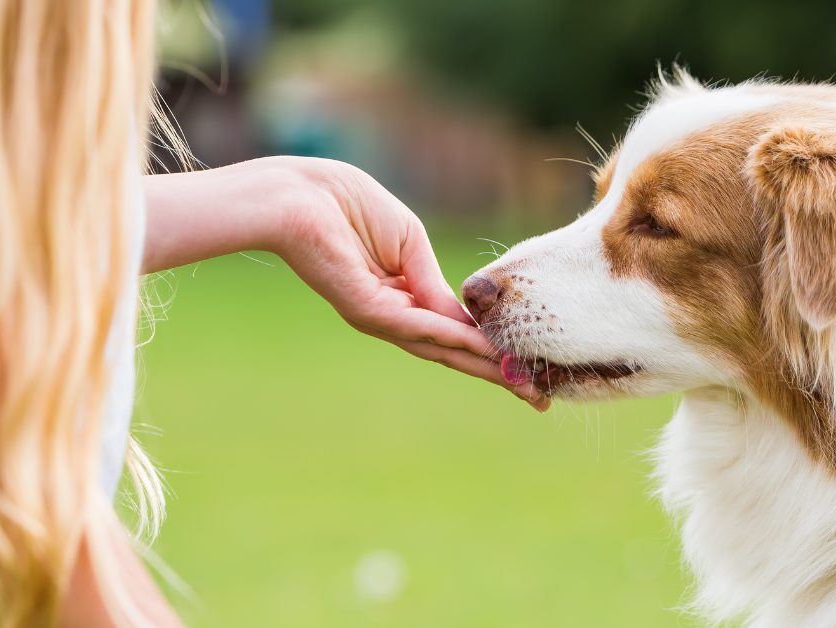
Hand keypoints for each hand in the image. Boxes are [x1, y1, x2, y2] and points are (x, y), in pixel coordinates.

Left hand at [142, 157, 548, 410]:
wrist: (299, 195)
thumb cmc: (347, 205)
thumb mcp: (409, 242)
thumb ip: (434, 281)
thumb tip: (465, 318)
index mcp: (402, 298)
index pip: (453, 332)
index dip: (491, 350)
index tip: (528, 368)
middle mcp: (391, 316)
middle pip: (451, 353)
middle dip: (495, 374)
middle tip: (537, 400)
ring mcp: (379, 317)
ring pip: (439, 349)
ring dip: (484, 366)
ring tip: (522, 383)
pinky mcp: (366, 310)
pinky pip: (419, 327)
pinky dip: (453, 338)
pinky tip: (484, 348)